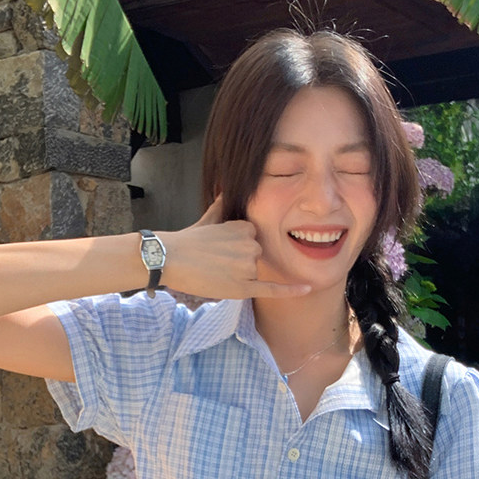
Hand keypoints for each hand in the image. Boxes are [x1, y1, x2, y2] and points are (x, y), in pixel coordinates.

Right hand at [163, 197, 309, 300]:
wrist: (171, 259)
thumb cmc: (188, 239)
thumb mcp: (209, 217)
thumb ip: (223, 204)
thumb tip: (226, 188)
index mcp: (246, 228)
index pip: (252, 240)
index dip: (237, 246)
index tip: (221, 247)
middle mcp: (251, 246)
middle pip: (254, 257)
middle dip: (239, 260)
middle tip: (215, 260)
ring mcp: (248, 267)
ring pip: (253, 273)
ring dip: (238, 275)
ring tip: (214, 270)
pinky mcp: (243, 287)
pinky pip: (272, 289)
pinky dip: (291, 290)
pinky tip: (308, 288)